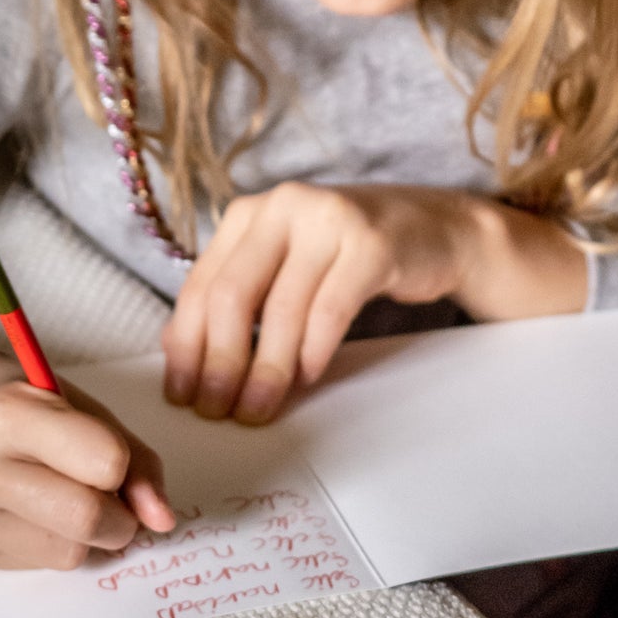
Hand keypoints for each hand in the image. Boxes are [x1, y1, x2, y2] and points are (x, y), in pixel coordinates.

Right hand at [0, 351, 175, 569]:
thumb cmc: (24, 407)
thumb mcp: (83, 409)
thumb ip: (134, 459)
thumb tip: (162, 521)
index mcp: (8, 414)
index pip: (103, 462)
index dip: (122, 467)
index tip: (114, 461)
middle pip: (85, 518)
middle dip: (120, 519)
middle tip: (113, 501)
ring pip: (67, 554)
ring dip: (88, 537)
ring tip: (66, 501)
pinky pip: (40, 566)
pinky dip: (56, 545)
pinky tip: (34, 515)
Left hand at [162, 181, 584, 422]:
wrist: (435, 230)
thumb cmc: (349, 258)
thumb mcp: (286, 267)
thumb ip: (241, 299)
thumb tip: (184, 359)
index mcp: (250, 214)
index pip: (202, 285)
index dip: (186, 346)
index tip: (181, 394)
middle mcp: (283, 206)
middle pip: (233, 295)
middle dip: (220, 362)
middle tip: (217, 410)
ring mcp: (328, 219)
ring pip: (281, 308)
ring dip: (267, 370)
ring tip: (260, 408)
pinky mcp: (372, 243)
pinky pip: (330, 308)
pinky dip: (313, 350)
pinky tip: (305, 378)